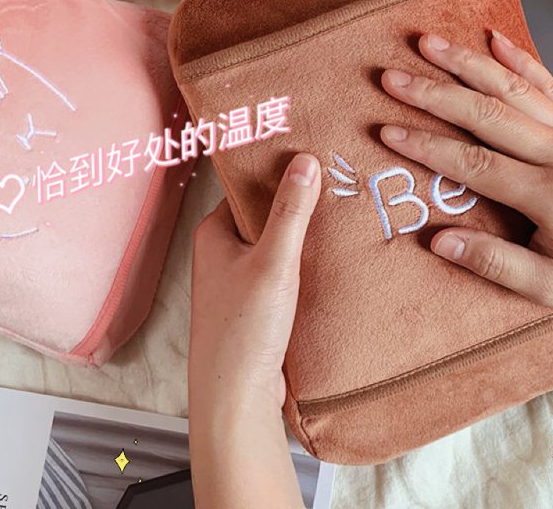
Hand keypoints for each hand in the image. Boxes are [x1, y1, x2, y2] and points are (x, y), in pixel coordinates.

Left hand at [188, 152, 319, 508]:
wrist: (237, 399)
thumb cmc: (243, 331)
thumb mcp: (273, 263)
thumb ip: (290, 212)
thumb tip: (304, 161)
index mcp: (213, 233)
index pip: (247, 187)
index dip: (278, 170)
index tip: (311, 153)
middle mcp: (221, 252)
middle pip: (264, 213)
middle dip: (296, 201)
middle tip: (334, 181)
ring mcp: (238, 278)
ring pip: (275, 242)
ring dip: (302, 234)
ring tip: (338, 213)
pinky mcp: (256, 302)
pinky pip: (282, 268)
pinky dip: (302, 261)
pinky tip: (329, 256)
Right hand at [378, 32, 552, 320]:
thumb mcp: (550, 287)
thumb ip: (492, 262)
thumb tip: (436, 240)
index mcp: (551, 194)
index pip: (474, 164)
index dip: (427, 146)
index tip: (388, 130)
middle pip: (486, 114)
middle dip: (434, 93)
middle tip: (393, 77)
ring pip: (513, 88)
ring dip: (468, 63)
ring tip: (429, 43)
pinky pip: (548, 84)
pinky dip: (519, 60)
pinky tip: (495, 38)